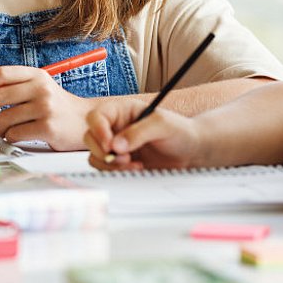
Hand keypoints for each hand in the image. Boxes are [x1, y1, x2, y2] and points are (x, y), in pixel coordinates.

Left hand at [0, 65, 98, 149]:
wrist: (87, 120)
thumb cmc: (57, 106)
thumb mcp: (39, 88)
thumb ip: (13, 88)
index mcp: (36, 75)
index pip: (1, 74)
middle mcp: (41, 89)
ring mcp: (45, 108)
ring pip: (4, 118)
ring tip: (6, 129)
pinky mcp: (47, 128)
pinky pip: (15, 134)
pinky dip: (10, 137)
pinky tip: (18, 136)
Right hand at [83, 98, 201, 170]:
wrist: (192, 152)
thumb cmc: (180, 132)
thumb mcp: (162, 125)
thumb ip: (138, 132)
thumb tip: (116, 145)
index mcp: (121, 111)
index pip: (96, 117)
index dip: (98, 130)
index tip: (110, 145)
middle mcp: (114, 127)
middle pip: (90, 137)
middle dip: (104, 151)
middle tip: (124, 157)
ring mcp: (116, 145)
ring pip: (95, 155)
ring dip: (110, 163)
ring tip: (133, 163)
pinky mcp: (120, 161)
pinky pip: (105, 167)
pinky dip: (117, 171)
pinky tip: (137, 167)